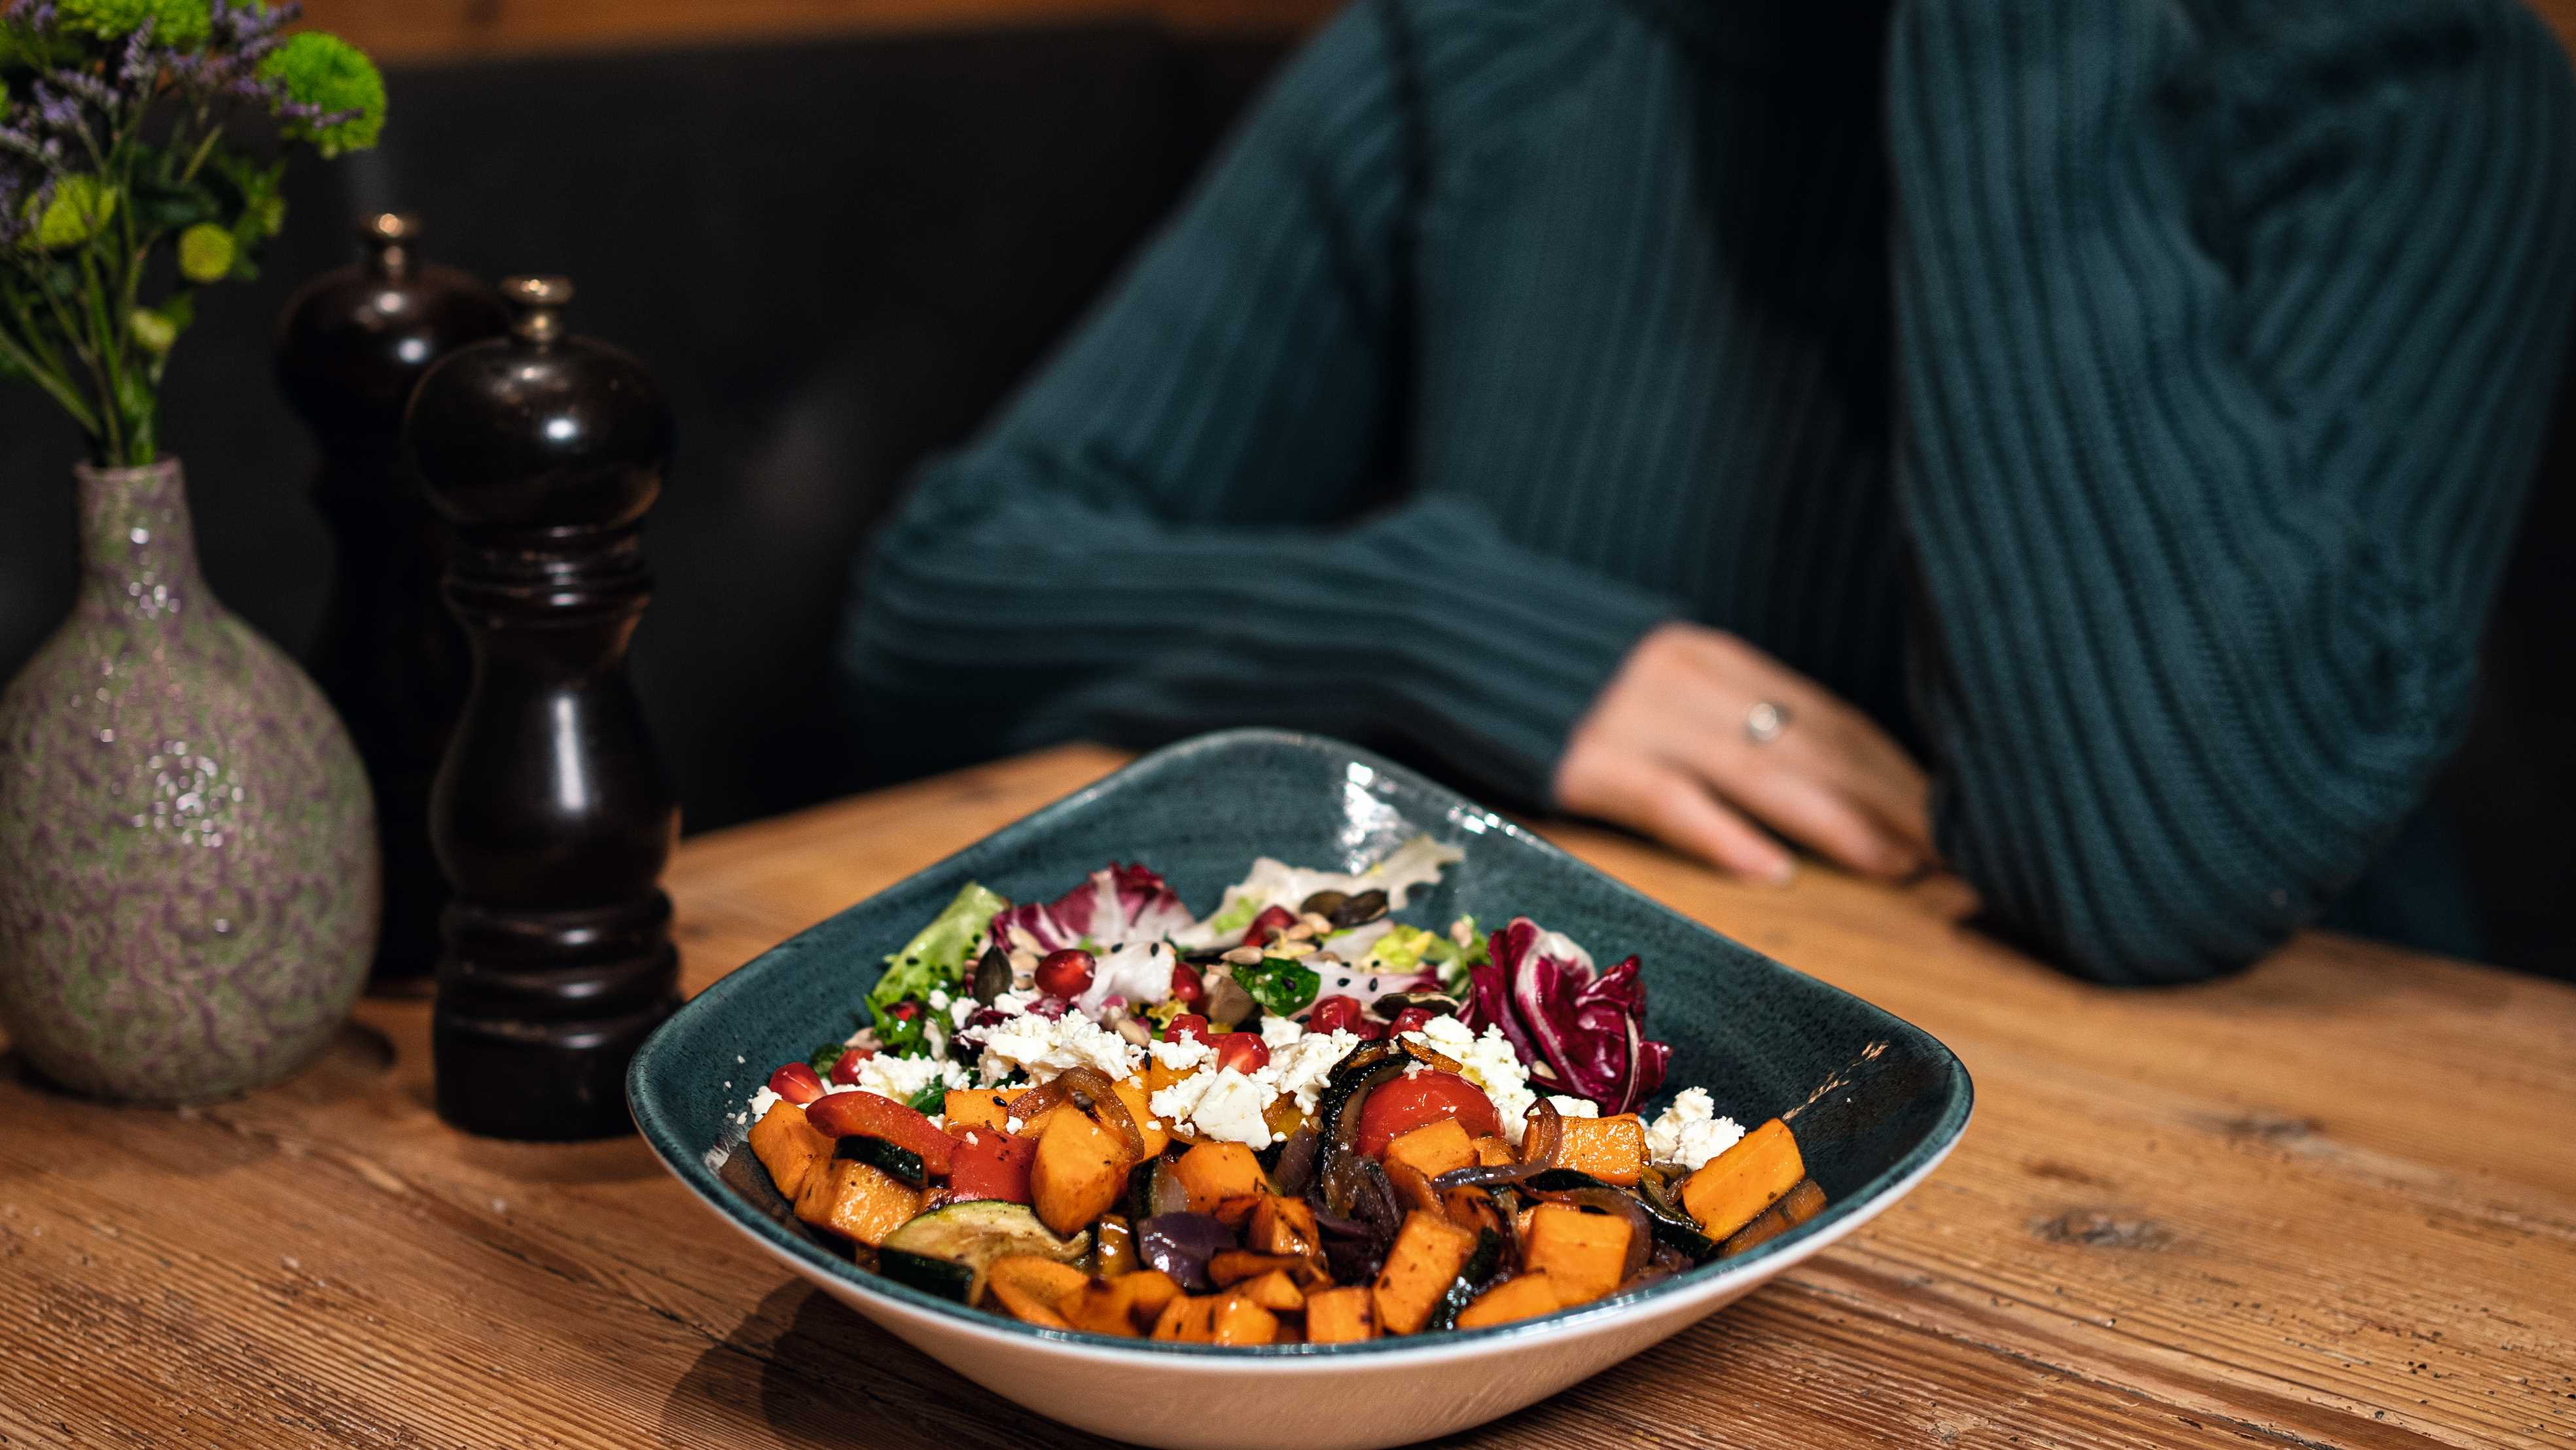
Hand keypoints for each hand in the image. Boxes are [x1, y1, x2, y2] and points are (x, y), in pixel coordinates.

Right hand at [1554, 623, 1932, 882]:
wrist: (1447, 626)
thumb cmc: (1559, 672)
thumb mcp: (1656, 675)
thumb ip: (1726, 712)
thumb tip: (1821, 773)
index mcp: (1713, 658)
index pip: (1826, 715)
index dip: (1891, 767)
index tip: (1954, 812)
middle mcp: (1688, 680)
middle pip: (1810, 743)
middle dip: (1887, 799)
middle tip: (1953, 851)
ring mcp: (1637, 718)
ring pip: (1757, 770)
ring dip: (1833, 821)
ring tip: (1894, 862)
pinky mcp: (1586, 759)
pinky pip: (1666, 799)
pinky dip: (1720, 833)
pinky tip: (1768, 869)